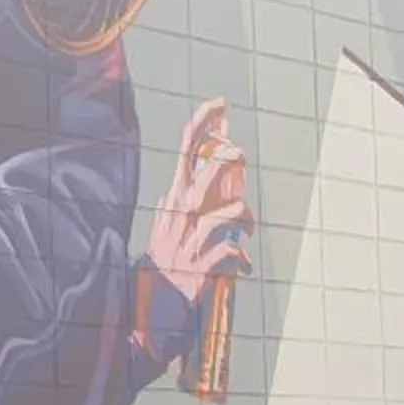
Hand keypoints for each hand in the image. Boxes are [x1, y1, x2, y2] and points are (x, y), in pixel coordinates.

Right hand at [146, 96, 253, 314]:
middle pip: (211, 171)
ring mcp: (191, 239)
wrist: (156, 300)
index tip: (220, 104)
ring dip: (245, 219)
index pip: (186, 150)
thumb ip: (180, 196)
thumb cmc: (168, 257)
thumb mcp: (168, 220)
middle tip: (240, 164)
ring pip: (228, 212)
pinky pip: (231, 252)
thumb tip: (188, 170)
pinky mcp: (203, 266)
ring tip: (247, 231)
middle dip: (232, 161)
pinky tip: (242, 267)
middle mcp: (182, 213)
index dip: (203, 124)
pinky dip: (242, 259)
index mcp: (175, 197)